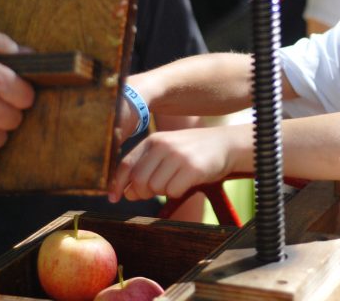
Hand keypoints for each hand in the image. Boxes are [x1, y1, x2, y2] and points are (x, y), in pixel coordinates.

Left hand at [108, 124, 249, 201]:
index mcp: (152, 140)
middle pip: (138, 180)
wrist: (225, 144)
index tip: (114, 198)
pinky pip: (173, 191)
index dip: (117, 184)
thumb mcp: (167, 150)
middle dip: (142, 192)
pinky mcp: (192, 168)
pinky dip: (177, 193)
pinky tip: (187, 182)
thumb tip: (126, 192)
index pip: (125, 164)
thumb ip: (146, 166)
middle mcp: (163, 145)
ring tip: (176, 181)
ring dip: (163, 192)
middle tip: (155, 191)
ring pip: (155, 188)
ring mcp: (177, 156)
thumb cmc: (193, 151)